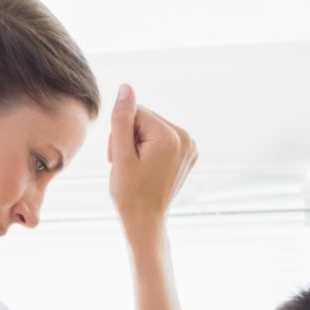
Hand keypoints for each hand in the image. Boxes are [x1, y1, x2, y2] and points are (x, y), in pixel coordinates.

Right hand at [106, 82, 195, 235]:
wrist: (145, 222)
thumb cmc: (130, 193)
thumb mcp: (120, 154)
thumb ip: (122, 118)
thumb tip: (126, 88)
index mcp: (171, 136)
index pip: (136, 112)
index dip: (120, 133)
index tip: (120, 158)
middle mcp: (186, 138)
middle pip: (146, 118)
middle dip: (131, 137)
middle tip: (127, 165)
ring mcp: (190, 146)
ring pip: (152, 127)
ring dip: (139, 143)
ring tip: (136, 168)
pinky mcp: (188, 153)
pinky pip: (162, 138)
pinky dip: (151, 149)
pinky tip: (147, 168)